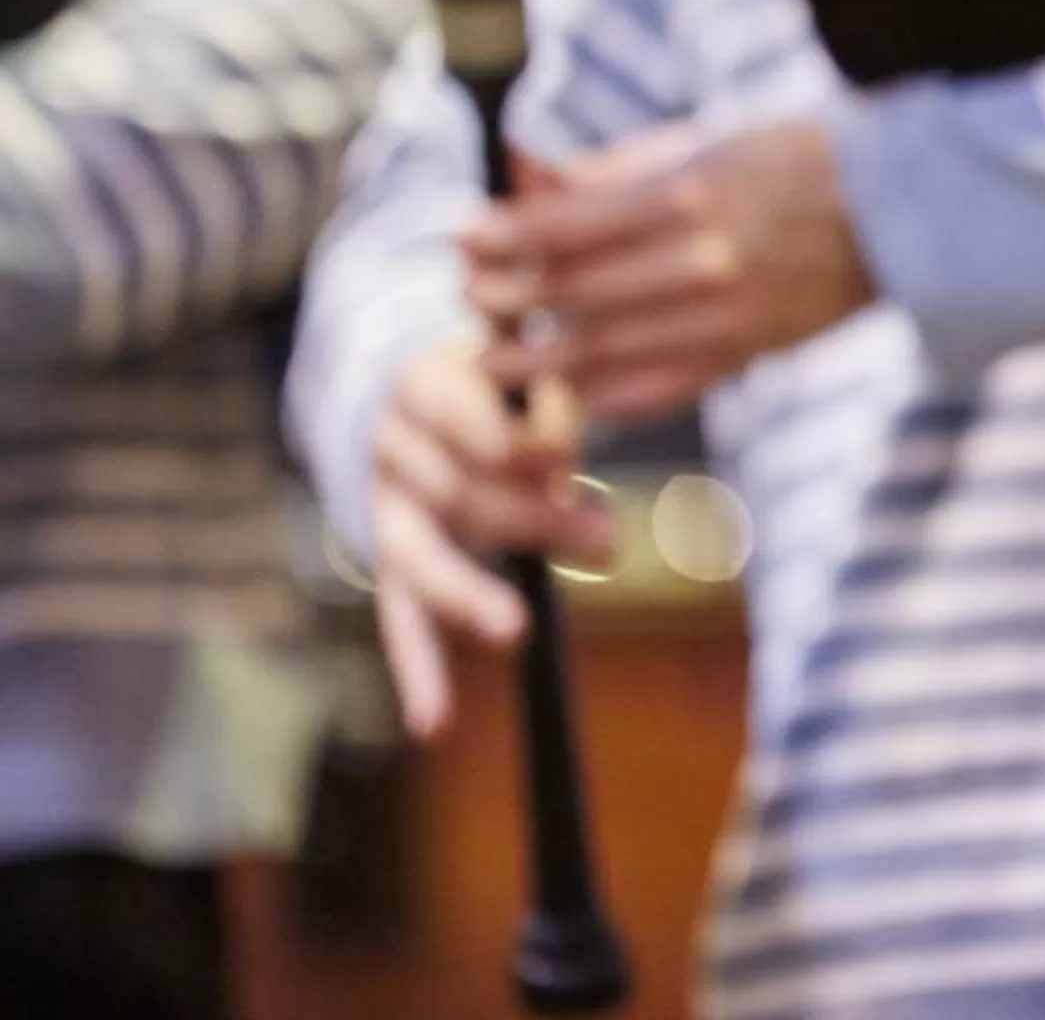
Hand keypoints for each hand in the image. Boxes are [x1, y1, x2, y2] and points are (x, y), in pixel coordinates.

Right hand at [370, 338, 613, 741]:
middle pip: (455, 495)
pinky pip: (399, 619)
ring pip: (422, 561)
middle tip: (608, 544)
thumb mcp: (527, 374)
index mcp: (422, 384)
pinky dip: (419, 673)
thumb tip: (558, 459)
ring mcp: (385, 511)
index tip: (564, 460)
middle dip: (533, 523)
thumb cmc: (506, 384)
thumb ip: (547, 406)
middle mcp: (391, 448)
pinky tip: (435, 723)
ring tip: (517, 632)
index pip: (458, 415)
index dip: (509, 442)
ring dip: (473, 598)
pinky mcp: (389, 564)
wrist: (425, 395)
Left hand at [460, 118, 875, 420]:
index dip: (500, 237)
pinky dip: (600, 396)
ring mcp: (722, 317)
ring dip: (535, 359)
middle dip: (503, 298)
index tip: (464, 237)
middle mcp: (699, 262)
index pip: (561, 228)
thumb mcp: (705, 142)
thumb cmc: (797, 159)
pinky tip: (566, 391)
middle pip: (568, 294)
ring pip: (599, 353)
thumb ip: (614, 168)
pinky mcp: (744, 355)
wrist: (898, 211)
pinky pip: (653, 391)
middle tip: (470, 296)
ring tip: (494, 357)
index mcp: (687, 196)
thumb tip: (530, 179)